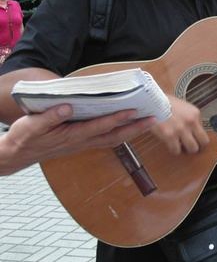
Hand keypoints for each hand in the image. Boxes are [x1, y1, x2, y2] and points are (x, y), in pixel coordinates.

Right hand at [1, 104, 155, 174]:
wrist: (15, 156)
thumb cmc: (23, 139)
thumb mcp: (29, 126)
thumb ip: (49, 117)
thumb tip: (68, 106)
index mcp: (71, 135)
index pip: (99, 126)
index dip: (117, 118)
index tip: (133, 110)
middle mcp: (81, 141)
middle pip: (114, 136)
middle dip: (136, 128)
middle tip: (155, 119)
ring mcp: (83, 144)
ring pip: (113, 139)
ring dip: (132, 131)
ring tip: (149, 121)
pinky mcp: (82, 143)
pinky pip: (106, 139)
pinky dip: (120, 133)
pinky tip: (128, 126)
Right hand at [151, 96, 208, 154]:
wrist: (151, 102)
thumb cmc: (165, 103)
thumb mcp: (184, 107)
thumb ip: (190, 118)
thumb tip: (193, 130)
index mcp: (195, 114)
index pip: (204, 131)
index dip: (199, 138)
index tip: (195, 141)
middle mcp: (191, 122)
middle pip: (203, 142)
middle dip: (198, 147)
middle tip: (192, 148)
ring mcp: (181, 129)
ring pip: (192, 149)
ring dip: (187, 151)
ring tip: (181, 148)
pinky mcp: (169, 136)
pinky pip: (176, 151)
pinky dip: (174, 151)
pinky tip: (171, 146)